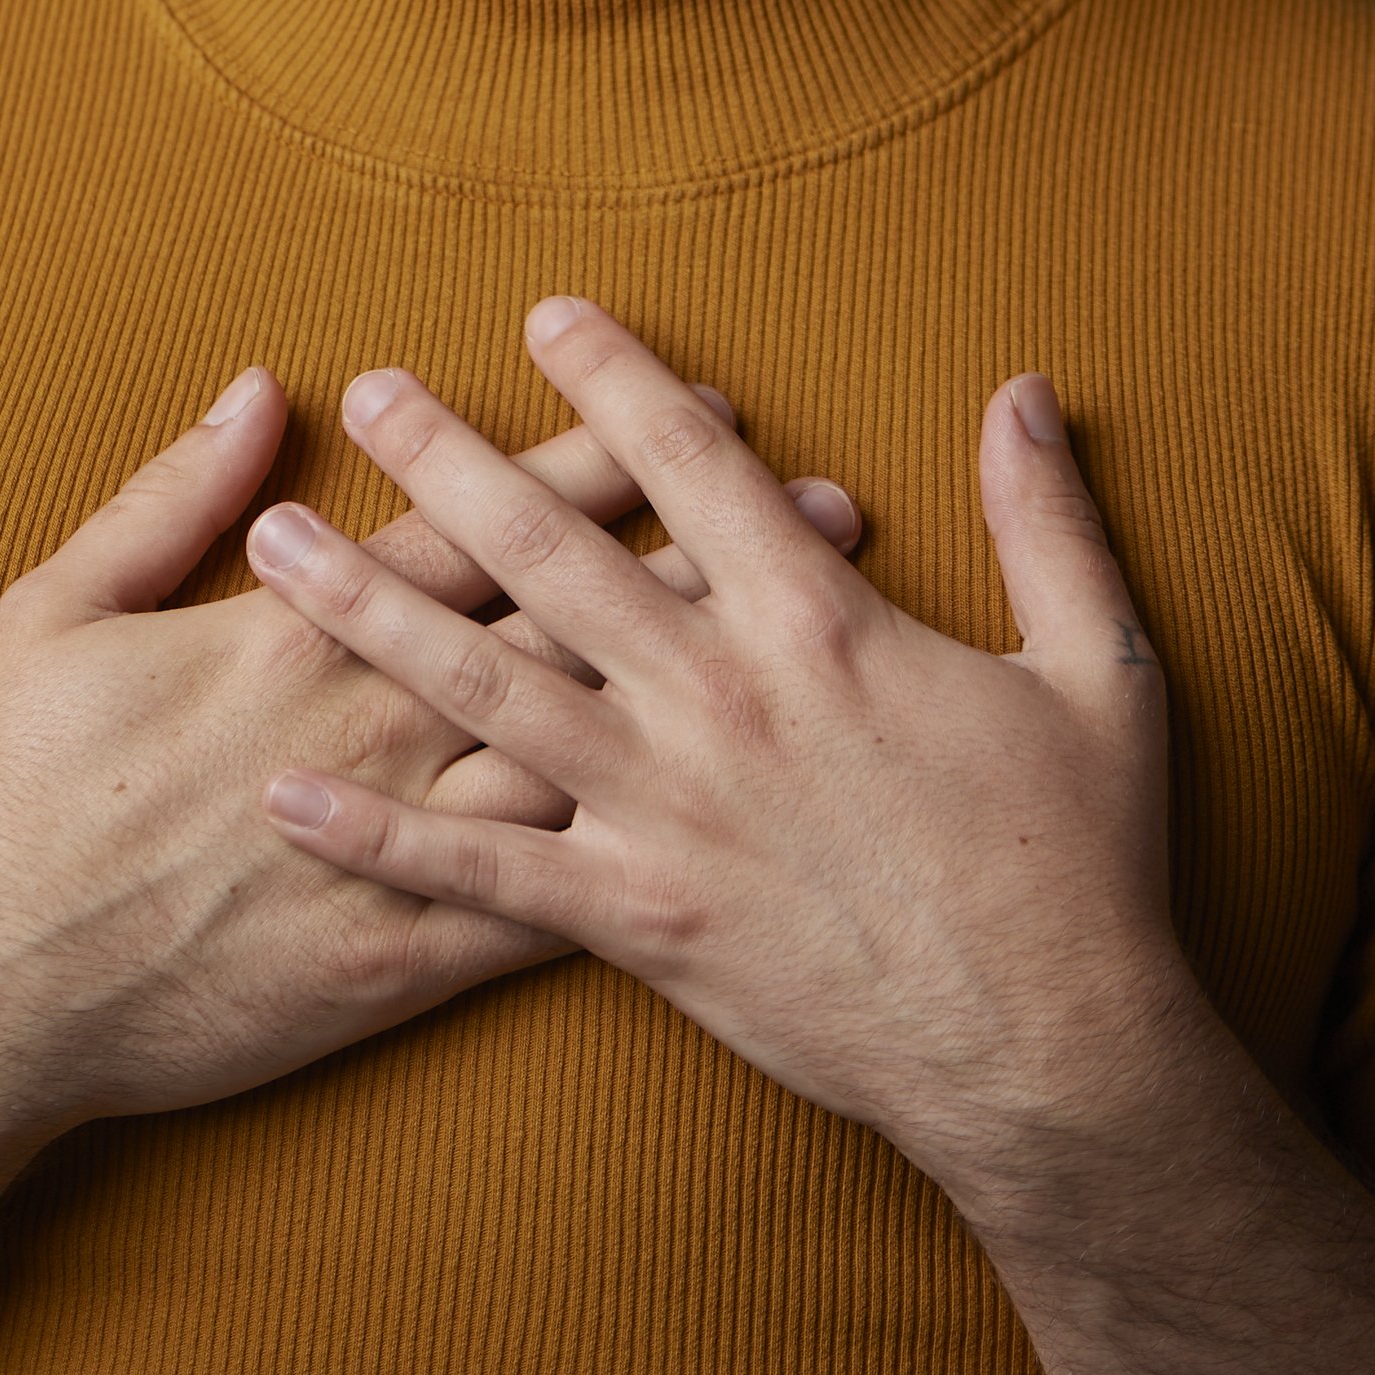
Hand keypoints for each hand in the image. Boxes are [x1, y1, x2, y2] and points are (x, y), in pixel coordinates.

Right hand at [0, 360, 860, 1146]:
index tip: (699, 409)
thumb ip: (168, 497)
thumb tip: (256, 394)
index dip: (598, 460)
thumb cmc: (7, 793)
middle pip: (571, 622)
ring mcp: (395, 850)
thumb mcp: (54, 607)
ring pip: (588, 751)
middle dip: (707, 557)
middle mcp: (372, 725)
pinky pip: (541, 913)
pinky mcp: (399, 964)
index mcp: (298, 632)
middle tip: (829, 508)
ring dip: (710, 694)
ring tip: (824, 651)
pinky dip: (641, 865)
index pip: (481, 522)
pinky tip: (742, 837)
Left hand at [244, 300, 1182, 1200]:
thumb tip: (1022, 388)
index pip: (691, 469)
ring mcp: (665, 812)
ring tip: (277, 546)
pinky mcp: (638, 920)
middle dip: (449, 464)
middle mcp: (719, 699)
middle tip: (371, 392)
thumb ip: (1047, 521)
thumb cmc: (1079, 865)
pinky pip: (481, 874)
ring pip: (485, 690)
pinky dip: (379, 836)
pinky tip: (289, 794)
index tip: (544, 313)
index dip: (614, 380)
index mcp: (818, 625)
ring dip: (372, 612)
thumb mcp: (1097, 671)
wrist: (1054, 1061)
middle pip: (551, 555)